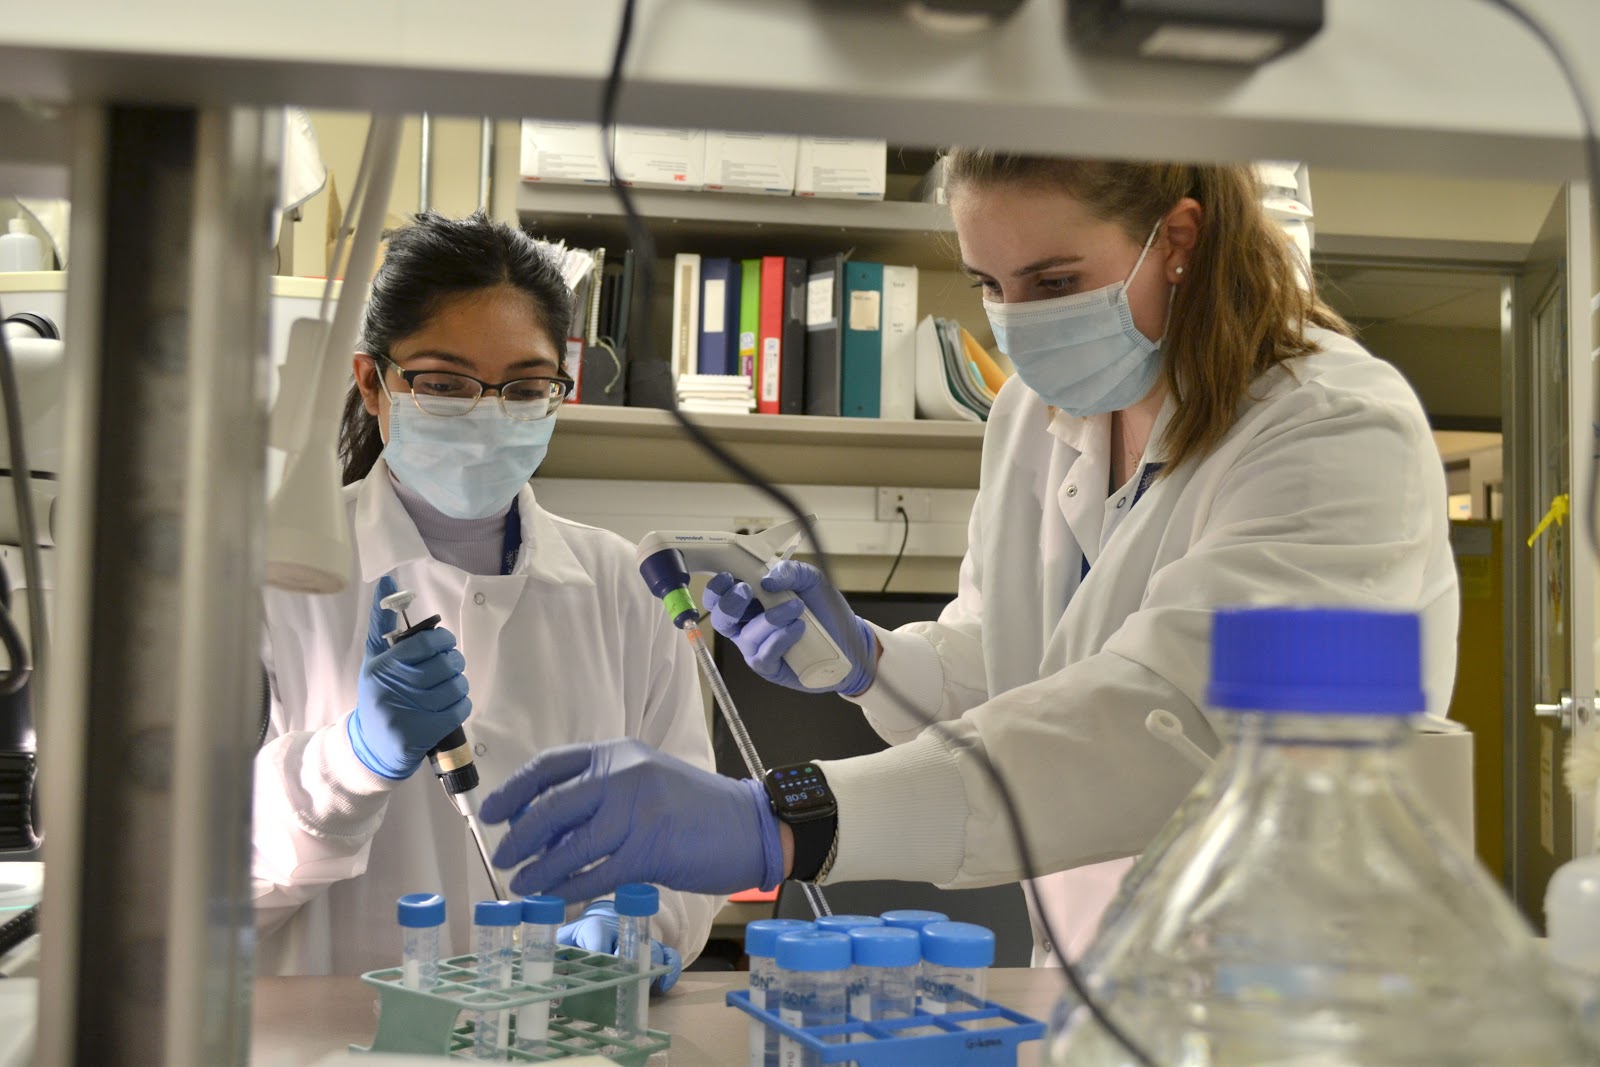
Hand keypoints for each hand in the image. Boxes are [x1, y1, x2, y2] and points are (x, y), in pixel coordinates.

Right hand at [346, 575, 471, 778]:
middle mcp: (391, 688)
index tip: (445, 644)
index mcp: (381, 666)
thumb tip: (387, 581)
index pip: (425, 643)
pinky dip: (462, 704)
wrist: (371, 747)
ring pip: (455, 687)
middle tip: (451, 665)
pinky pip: (459, 710)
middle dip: (455, 662)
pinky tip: (451, 704)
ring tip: (450, 685)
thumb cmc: (378, 695)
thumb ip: (383, 623)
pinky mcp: (422, 734)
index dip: (444, 640)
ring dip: (460, 684)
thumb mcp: (374, 659)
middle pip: (445, 665)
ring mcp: (407, 714)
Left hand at [481, 738, 782, 899]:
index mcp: (617, 754)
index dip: (515, 789)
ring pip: (571, 845)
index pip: (551, 765)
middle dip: (520, 835)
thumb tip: (545, 824)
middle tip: (503, 857)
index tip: (491, 812)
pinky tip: (556, 898)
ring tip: (522, 884)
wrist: (750, 825)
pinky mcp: (650, 849)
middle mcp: (624, 776)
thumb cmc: (695, 808)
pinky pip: (597, 873)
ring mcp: (637, 812)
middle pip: (553, 806)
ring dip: (539, 869)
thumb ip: (601, 792)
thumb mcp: (645, 780)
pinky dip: (570, 889)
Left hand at [559, 901, 684, 994]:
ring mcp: (641, 940)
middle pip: (631, 944)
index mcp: (595, 926)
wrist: (604, 919)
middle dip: (629, 963)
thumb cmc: (581, 935)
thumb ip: (553, 952)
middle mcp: (622, 931)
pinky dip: (670, 970)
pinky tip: (663, 985)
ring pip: (654, 949)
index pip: (598, 934)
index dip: (600, 948)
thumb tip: (539, 974)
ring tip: (647, 986)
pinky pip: (670, 956)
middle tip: (626, 981)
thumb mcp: (564, 940)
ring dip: (652, 967)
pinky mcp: (656, 949)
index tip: (599, 964)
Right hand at [703, 560, 876, 694]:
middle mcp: (747, 624)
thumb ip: (792, 571)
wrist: (849, 640)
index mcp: (751, 600)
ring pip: (746, 636)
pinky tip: (799, 629)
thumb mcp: (813, 581)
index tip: (730, 577)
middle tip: (749, 591)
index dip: (718, 586)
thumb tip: (768, 579)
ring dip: (769, 619)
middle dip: (729, 604)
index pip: (720, 594)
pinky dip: (780, 638)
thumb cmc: (825, 610)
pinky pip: (763, 654)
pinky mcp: (768, 666)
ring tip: (797, 610)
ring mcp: (756, 647)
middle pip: (720, 618)